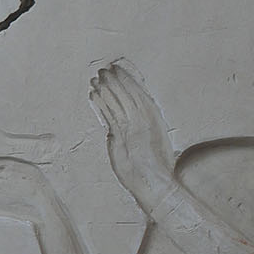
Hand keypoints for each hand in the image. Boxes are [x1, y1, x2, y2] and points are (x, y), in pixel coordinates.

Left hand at [90, 63, 175, 213]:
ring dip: (105, 89)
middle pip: (126, 95)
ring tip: (96, 80)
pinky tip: (94, 95)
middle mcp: (144, 121)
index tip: (118, 70)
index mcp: (155, 119)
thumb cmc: (159, 165)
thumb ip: (147, 124)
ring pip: (116, 103)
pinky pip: (108, 116)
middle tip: (104, 71)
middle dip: (114, 81)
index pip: (139, 93)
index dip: (127, 80)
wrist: (156, 183)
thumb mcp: (158, 139)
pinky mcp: (120, 139)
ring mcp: (131, 129)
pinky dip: (101, 104)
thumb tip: (138, 113)